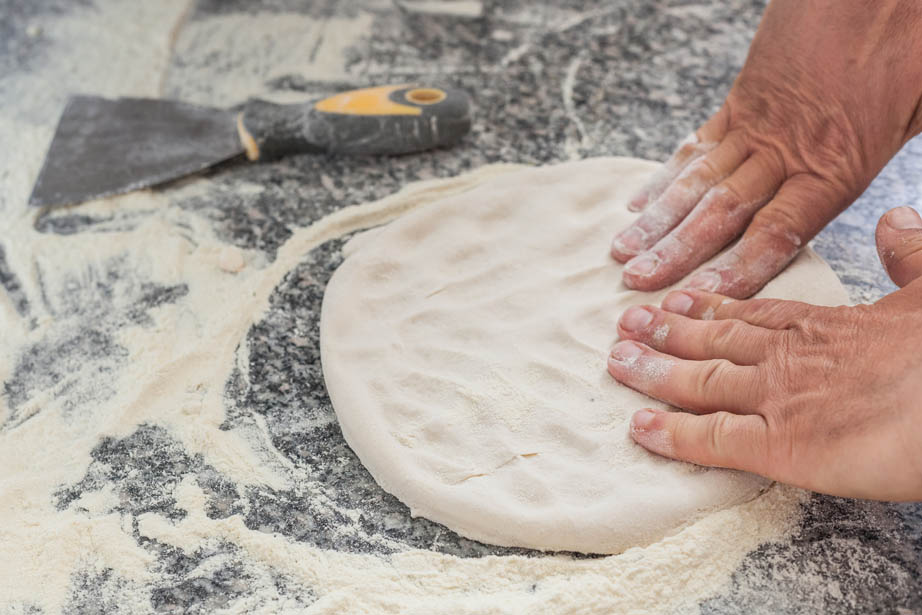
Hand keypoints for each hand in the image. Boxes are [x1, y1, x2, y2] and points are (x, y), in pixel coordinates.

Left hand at [607, 207, 921, 500]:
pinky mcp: (781, 445)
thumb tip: (896, 219)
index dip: (709, 306)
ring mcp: (779, 398)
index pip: (752, 313)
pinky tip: (638, 428)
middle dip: (666, 332)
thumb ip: (911, 255)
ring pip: (698, 381)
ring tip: (616, 361)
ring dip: (654, 371)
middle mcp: (789, 356)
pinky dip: (672, 434)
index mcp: (824, 325)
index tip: (677, 298)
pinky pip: (712, 439)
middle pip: (712, 340)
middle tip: (626, 323)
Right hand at [611, 0, 921, 297]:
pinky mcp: (741, 100)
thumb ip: (895, 153)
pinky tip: (641, 200)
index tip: (703, 296)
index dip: (739, 268)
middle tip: (637, 280)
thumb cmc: (906, 39)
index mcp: (836, 163)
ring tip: (624, 251)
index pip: (778, 232)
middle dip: (677, 251)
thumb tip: (909, 211)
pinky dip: (666, 175)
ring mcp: (757, 124)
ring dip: (658, 220)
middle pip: (723, 212)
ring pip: (699, 180)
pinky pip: (697, 144)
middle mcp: (786, 150)